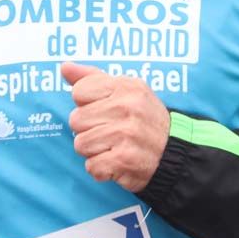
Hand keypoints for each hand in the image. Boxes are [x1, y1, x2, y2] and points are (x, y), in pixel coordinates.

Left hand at [62, 62, 170, 192]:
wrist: (174, 152)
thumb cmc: (144, 119)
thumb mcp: (127, 90)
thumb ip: (93, 78)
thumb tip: (64, 68)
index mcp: (126, 87)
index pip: (79, 92)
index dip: (87, 104)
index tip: (104, 111)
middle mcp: (127, 107)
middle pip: (76, 120)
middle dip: (89, 129)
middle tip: (111, 132)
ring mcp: (126, 134)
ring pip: (80, 144)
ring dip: (94, 151)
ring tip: (114, 147)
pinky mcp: (124, 160)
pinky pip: (91, 166)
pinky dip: (101, 169)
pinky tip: (117, 162)